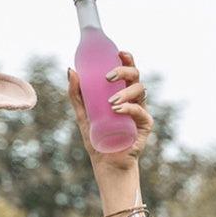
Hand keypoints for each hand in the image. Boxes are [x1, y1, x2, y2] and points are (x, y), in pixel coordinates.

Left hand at [67, 50, 152, 172]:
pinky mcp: (145, 125)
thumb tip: (70, 69)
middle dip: (124, 71)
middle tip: (108, 77)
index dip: (127, 58)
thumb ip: (76, 95)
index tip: (118, 52)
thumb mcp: (83, 114)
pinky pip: (140, 112)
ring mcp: (141, 110)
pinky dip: (129, 109)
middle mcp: (134, 98)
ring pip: (140, 91)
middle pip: (136, 76)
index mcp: (122, 92)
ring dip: (125, 92)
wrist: (106, 164)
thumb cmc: (97, 138)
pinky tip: (118, 110)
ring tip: (111, 103)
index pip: (128, 70)